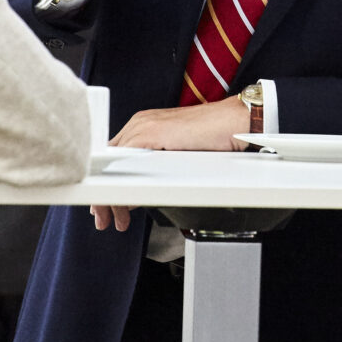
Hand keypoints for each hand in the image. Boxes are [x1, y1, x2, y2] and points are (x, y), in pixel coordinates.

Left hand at [89, 99, 248, 232]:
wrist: (237, 122)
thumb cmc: (216, 138)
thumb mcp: (177, 158)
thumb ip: (154, 171)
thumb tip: (135, 195)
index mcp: (144, 126)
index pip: (115, 158)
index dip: (109, 183)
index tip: (110, 206)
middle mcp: (140, 123)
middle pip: (108, 162)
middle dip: (105, 195)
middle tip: (107, 219)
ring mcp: (144, 125)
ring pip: (113, 164)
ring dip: (112, 196)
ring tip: (117, 217)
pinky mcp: (151, 132)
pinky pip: (124, 160)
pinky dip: (119, 184)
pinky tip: (122, 202)